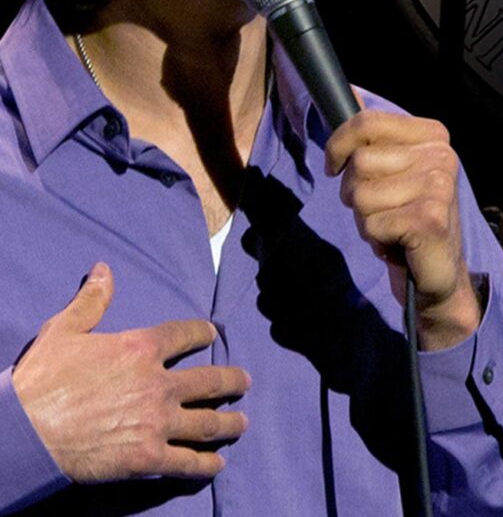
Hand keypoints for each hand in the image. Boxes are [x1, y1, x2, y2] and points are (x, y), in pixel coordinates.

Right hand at [12, 262, 249, 482]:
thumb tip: (104, 268)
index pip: (184, 334)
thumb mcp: (65, 329)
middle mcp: (158, 383)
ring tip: (242, 422)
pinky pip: (186, 462)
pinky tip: (217, 464)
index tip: (213, 333)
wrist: (27, 433)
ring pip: (207, 422)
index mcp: (141, 348)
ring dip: (229, 423)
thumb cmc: (43, 379)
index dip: (202, 332)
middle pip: (209, 380)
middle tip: (246, 381)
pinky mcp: (148, 457)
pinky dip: (206, 464)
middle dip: (231, 380)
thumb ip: (92, 300)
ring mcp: (157, 422)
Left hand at [325, 109, 481, 349]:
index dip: (338, 145)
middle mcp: (441, 156)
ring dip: (366, 219)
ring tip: (392, 227)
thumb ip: (371, 137)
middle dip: (356, 192)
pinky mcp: (430, 218)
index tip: (336, 167)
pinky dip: (376, 240)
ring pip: (361, 195)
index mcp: (433, 136)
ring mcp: (439, 186)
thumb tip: (347, 91)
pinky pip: (372, 223)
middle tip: (382, 209)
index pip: (366, 122)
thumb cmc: (409, 219)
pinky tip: (399, 243)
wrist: (438, 274)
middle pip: (359, 161)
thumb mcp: (390, 170)